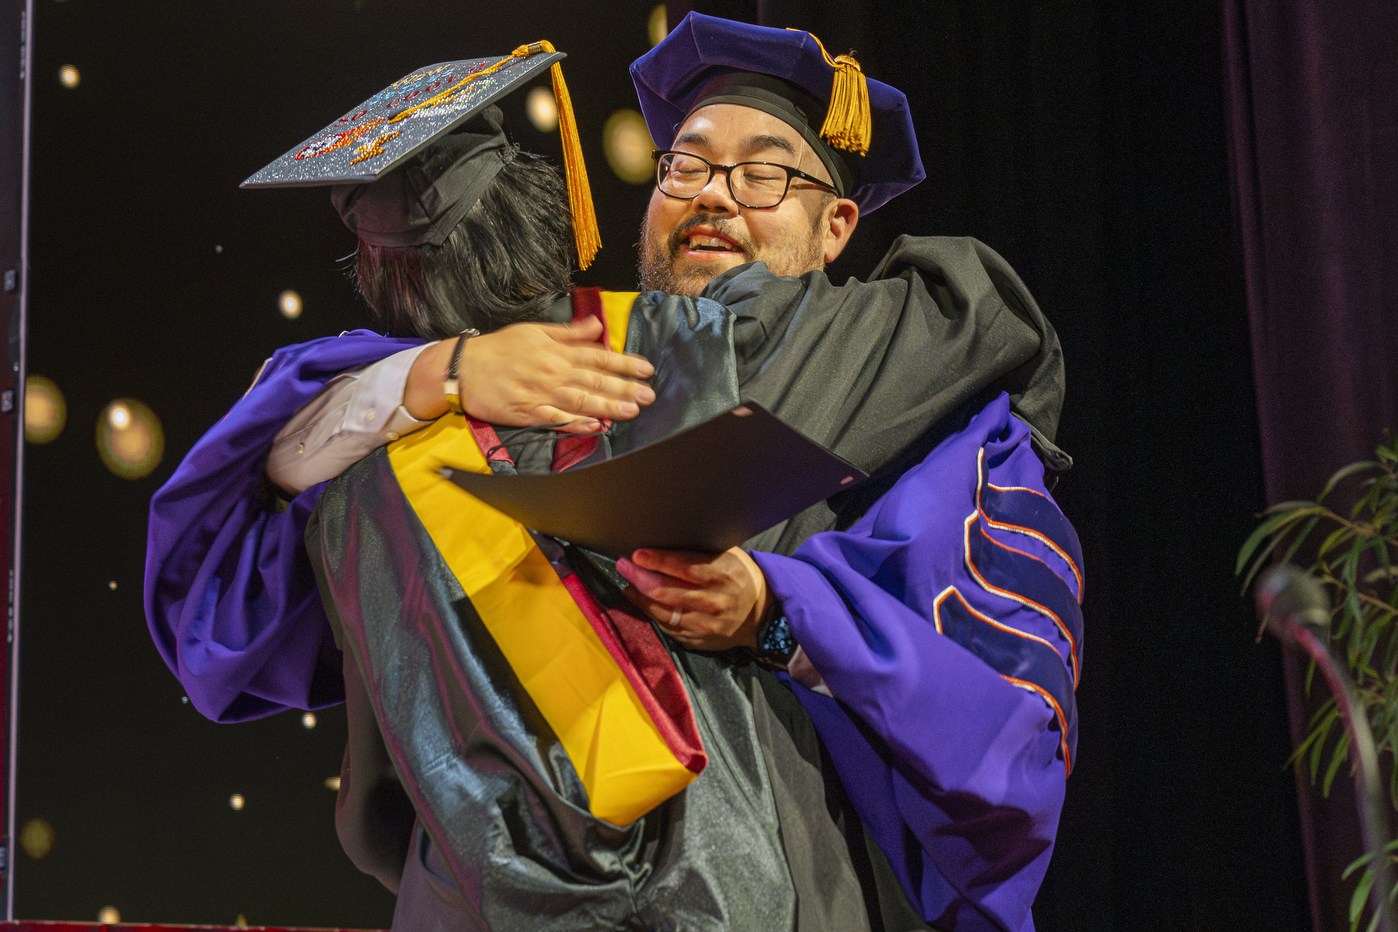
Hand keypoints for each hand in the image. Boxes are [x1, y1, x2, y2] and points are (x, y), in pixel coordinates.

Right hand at [404, 317, 654, 429]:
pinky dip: (575, 423)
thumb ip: (569, 332)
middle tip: (649, 395)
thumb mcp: (535, 331)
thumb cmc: (499, 349)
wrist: (463, 367)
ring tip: (631, 411)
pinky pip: (555, 419)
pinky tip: (594, 426)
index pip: (597, 358)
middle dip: (624, 388)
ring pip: (579, 400)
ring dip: (607, 406)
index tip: (646, 370)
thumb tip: (597, 326)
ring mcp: (540, 394)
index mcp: (556, 351)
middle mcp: (552, 371)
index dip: (624, 364)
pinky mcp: (527, 412)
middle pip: (593, 381)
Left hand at [615, 547, 774, 651]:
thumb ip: (702, 553)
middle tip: (624, 568)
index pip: (684, 567)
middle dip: (641, 579)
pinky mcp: (700, 639)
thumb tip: (668, 542)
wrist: (761, 613)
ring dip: (642, 599)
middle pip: (668, 592)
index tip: (638, 555)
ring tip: (629, 587)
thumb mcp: (729, 557)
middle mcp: (713, 601)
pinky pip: (669, 628)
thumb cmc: (740, 578)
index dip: (658, 560)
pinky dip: (654, 615)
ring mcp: (705, 624)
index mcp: (721, 576)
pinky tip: (644, 604)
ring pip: (664, 613)